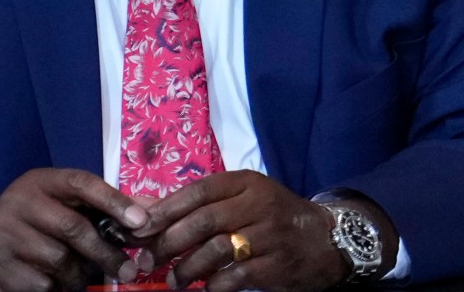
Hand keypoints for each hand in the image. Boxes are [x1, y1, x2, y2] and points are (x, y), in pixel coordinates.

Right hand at [0, 168, 150, 291]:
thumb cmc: (42, 221)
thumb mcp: (67, 204)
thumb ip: (106, 207)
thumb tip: (153, 213)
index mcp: (41, 181)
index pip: (82, 184)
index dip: (114, 202)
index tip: (141, 222)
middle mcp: (18, 202)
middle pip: (74, 228)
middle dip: (106, 253)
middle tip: (128, 272)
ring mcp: (2, 234)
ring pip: (59, 261)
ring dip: (78, 274)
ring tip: (78, 273)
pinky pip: (40, 284)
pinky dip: (55, 287)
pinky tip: (53, 280)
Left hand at [146, 171, 385, 291]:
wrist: (325, 241)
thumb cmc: (273, 218)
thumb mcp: (242, 201)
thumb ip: (197, 205)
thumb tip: (144, 210)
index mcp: (247, 183)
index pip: (199, 191)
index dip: (164, 210)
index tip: (138, 229)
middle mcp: (259, 204)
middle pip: (203, 221)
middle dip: (169, 244)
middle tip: (149, 262)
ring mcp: (271, 234)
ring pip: (216, 250)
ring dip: (188, 269)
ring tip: (176, 281)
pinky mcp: (278, 264)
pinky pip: (236, 276)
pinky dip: (215, 285)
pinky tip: (207, 288)